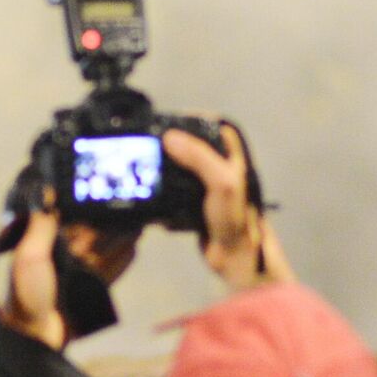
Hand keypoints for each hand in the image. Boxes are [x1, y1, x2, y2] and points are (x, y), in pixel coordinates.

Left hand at [0, 195, 138, 350]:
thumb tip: (45, 191)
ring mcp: (73, 274)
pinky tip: (133, 251)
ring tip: (139, 224)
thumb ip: (40, 226)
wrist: (34, 339)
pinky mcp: (84, 291)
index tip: (103, 190)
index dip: (84, 206)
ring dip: (120, 239)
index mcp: (42, 244)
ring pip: (101, 251)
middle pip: (89, 233)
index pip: (66, 219)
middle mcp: (58, 256)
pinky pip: (107, 273)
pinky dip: (120, 262)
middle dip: (108, 221)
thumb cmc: (27, 297)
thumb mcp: (30, 257)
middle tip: (132, 205)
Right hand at [161, 124, 292, 292]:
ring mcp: (206, 183)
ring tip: (142, 169)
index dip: (185, 121)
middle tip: (145, 148)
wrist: (235, 254)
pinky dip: (163, 190)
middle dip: (168, 147)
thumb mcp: (221, 181)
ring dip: (163, 170)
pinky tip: (151, 193)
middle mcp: (219, 163)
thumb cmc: (234, 215)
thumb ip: (199, 156)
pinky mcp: (194, 201)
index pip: (206, 125)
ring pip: (179, 167)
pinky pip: (174, 189)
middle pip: (189, 145)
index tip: (161, 124)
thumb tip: (170, 137)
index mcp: (230, 152)